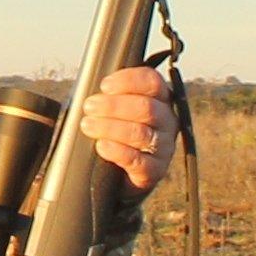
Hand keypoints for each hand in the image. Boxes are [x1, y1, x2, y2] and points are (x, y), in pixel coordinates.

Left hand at [78, 66, 174, 191]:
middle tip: (89, 107)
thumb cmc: (119, 133)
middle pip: (146, 107)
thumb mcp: (119, 110)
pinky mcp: (155, 170)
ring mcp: (164, 147)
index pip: (152, 82)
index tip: (104, 86)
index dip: (128, 81)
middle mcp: (167, 121)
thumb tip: (90, 86)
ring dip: (110, 127)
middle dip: (113, 106)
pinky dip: (117, 151)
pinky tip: (102, 146)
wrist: (123, 174)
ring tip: (88, 125)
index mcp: (160, 99)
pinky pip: (138, 160)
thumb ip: (112, 95)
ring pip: (140, 133)